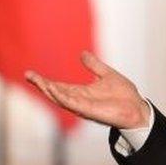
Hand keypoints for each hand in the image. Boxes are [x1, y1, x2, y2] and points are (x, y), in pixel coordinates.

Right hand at [25, 51, 151, 129]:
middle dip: (41, 85)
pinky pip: (71, 103)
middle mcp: (79, 100)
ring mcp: (82, 106)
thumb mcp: (106, 74)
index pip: (59, 86)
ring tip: (38, 81)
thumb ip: (94, 65)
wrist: (137, 108)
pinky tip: (53, 88)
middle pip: (55, 92)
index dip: (45, 81)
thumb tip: (83, 54)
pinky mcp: (89, 111)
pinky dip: (61, 96)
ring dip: (48, 90)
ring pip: (60, 99)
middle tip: (28, 75)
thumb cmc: (124, 95)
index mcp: (82, 92)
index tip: (31, 74)